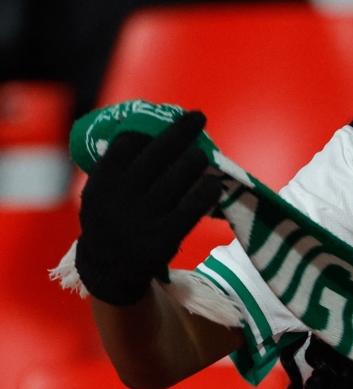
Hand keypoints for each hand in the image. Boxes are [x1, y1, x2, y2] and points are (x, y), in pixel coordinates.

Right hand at [76, 111, 221, 305]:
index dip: (146, 130)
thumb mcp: (100, 196)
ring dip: (194, 160)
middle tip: (198, 115)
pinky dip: (205, 192)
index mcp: (100, 186)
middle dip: (178, 132)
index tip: (163, 120)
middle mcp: (118, 201)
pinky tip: (216, 182)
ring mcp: (141, 220)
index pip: (124, 147)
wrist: (110, 273)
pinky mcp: (163, 240)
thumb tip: (150, 130)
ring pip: (174, 180)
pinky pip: (190, 210)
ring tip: (203, 153)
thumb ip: (118, 170)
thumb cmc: (112, 223)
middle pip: (154, 157)